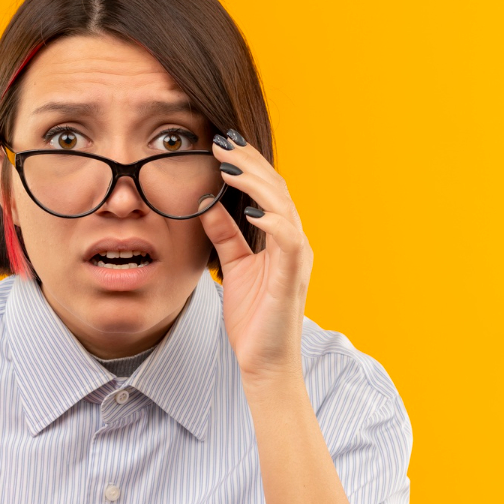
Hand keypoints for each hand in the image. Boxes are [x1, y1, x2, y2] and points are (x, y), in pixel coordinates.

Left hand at [199, 130, 313, 384]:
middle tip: (221, 140)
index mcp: (281, 237)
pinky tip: (250, 207)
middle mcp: (294, 241)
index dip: (245, 164)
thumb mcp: (233, 266)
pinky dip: (271, 219)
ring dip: (255, 182)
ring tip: (228, 165)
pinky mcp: (292, 276)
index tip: (219, 143)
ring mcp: (296, 257)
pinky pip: (287, 238)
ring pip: (282, 205)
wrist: (265, 362)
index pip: (267, 189)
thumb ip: (224, 234)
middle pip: (276, 187)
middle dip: (248, 161)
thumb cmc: (253, 319)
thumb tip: (207, 203)